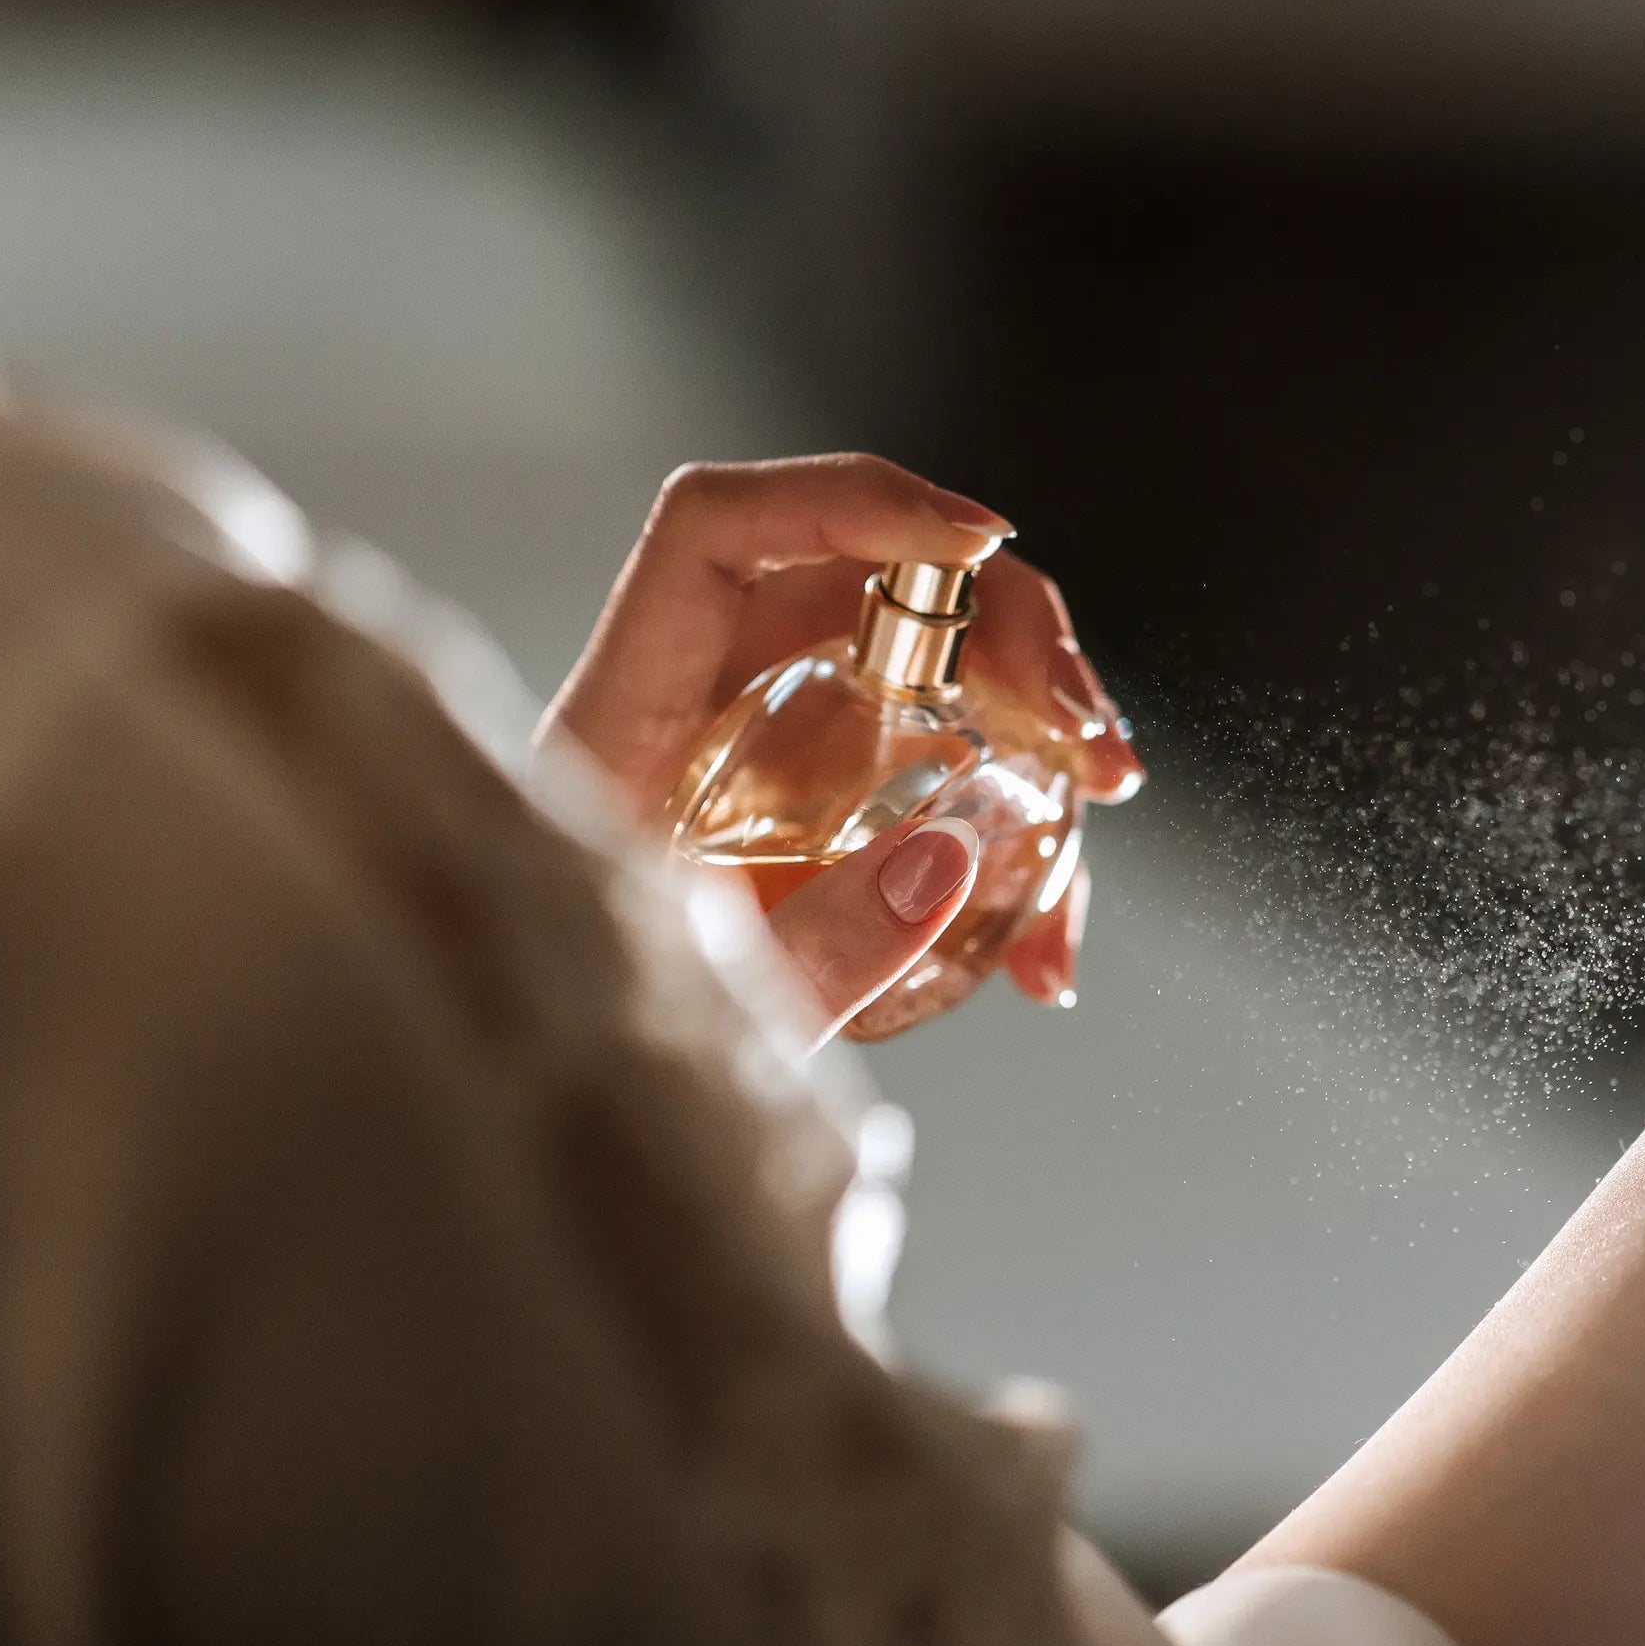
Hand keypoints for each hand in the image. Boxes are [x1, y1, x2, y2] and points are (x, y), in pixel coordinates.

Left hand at [541, 453, 1144, 1041]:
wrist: (547, 1143)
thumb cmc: (580, 1068)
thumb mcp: (708, 1020)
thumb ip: (824, 947)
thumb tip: (951, 854)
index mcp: (620, 722)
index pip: (717, 530)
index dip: (854, 502)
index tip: (981, 544)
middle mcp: (691, 710)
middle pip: (859, 583)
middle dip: (1006, 634)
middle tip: (1092, 744)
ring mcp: (754, 758)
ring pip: (916, 669)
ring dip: (1030, 723)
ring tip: (1098, 816)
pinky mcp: (805, 823)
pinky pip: (924, 772)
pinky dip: (1005, 830)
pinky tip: (1043, 945)